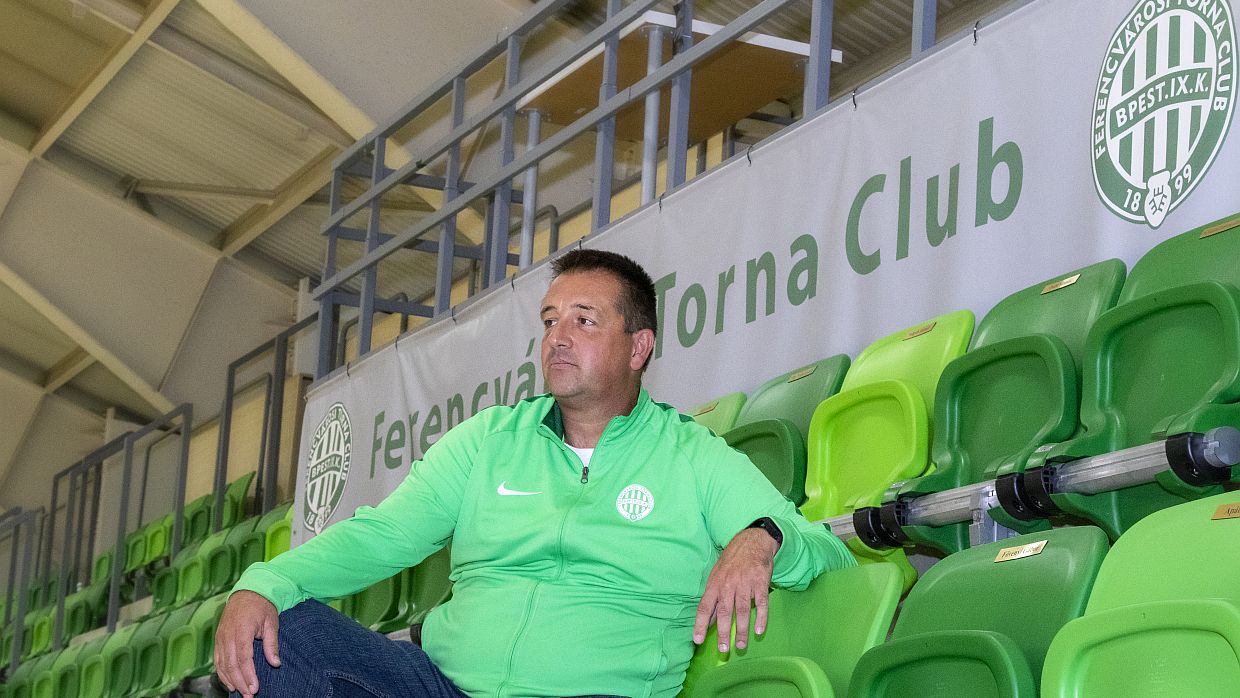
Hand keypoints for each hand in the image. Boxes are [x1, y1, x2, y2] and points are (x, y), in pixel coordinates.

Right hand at [215, 590, 280, 696]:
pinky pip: (217, 660)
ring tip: (240, 693)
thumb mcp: (272, 622)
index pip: (243, 657)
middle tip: (249, 696)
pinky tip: (229, 683)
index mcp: (242, 630)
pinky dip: (222, 673)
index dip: (248, 675)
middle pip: (231, 664)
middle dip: (240, 682)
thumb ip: (272, 644)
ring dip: (230, 680)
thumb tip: (276, 664)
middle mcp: (227, 635)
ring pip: (222, 664)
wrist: (247, 592)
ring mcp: (220, 637)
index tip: (255, 688)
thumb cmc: (262, 606)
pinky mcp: (218, 639)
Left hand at [693, 527, 778, 651]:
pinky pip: (761, 603)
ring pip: (742, 610)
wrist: (752, 542)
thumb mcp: (717, 576)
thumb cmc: (732, 562)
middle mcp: (728, 585)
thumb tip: (709, 621)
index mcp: (714, 584)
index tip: (697, 640)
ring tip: (741, 646)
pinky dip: (761, 618)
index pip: (704, 607)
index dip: (700, 624)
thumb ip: (713, 598)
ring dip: (742, 630)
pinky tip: (759, 631)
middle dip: (723, 633)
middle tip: (723, 650)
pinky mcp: (761, 583)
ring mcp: (745, 584)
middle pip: (724, 612)